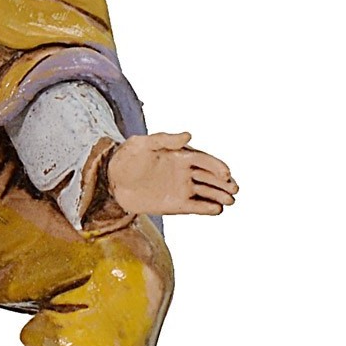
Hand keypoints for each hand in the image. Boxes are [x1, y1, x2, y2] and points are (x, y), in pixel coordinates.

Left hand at [107, 132, 237, 216]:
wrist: (111, 180)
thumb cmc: (126, 157)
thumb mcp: (142, 144)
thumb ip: (164, 140)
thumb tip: (189, 135)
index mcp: (180, 156)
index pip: (204, 160)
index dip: (217, 166)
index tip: (226, 174)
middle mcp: (184, 172)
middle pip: (210, 177)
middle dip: (224, 183)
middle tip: (235, 190)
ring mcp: (180, 188)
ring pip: (206, 193)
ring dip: (219, 196)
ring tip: (231, 201)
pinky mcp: (174, 204)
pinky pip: (195, 206)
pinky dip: (206, 208)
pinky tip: (217, 210)